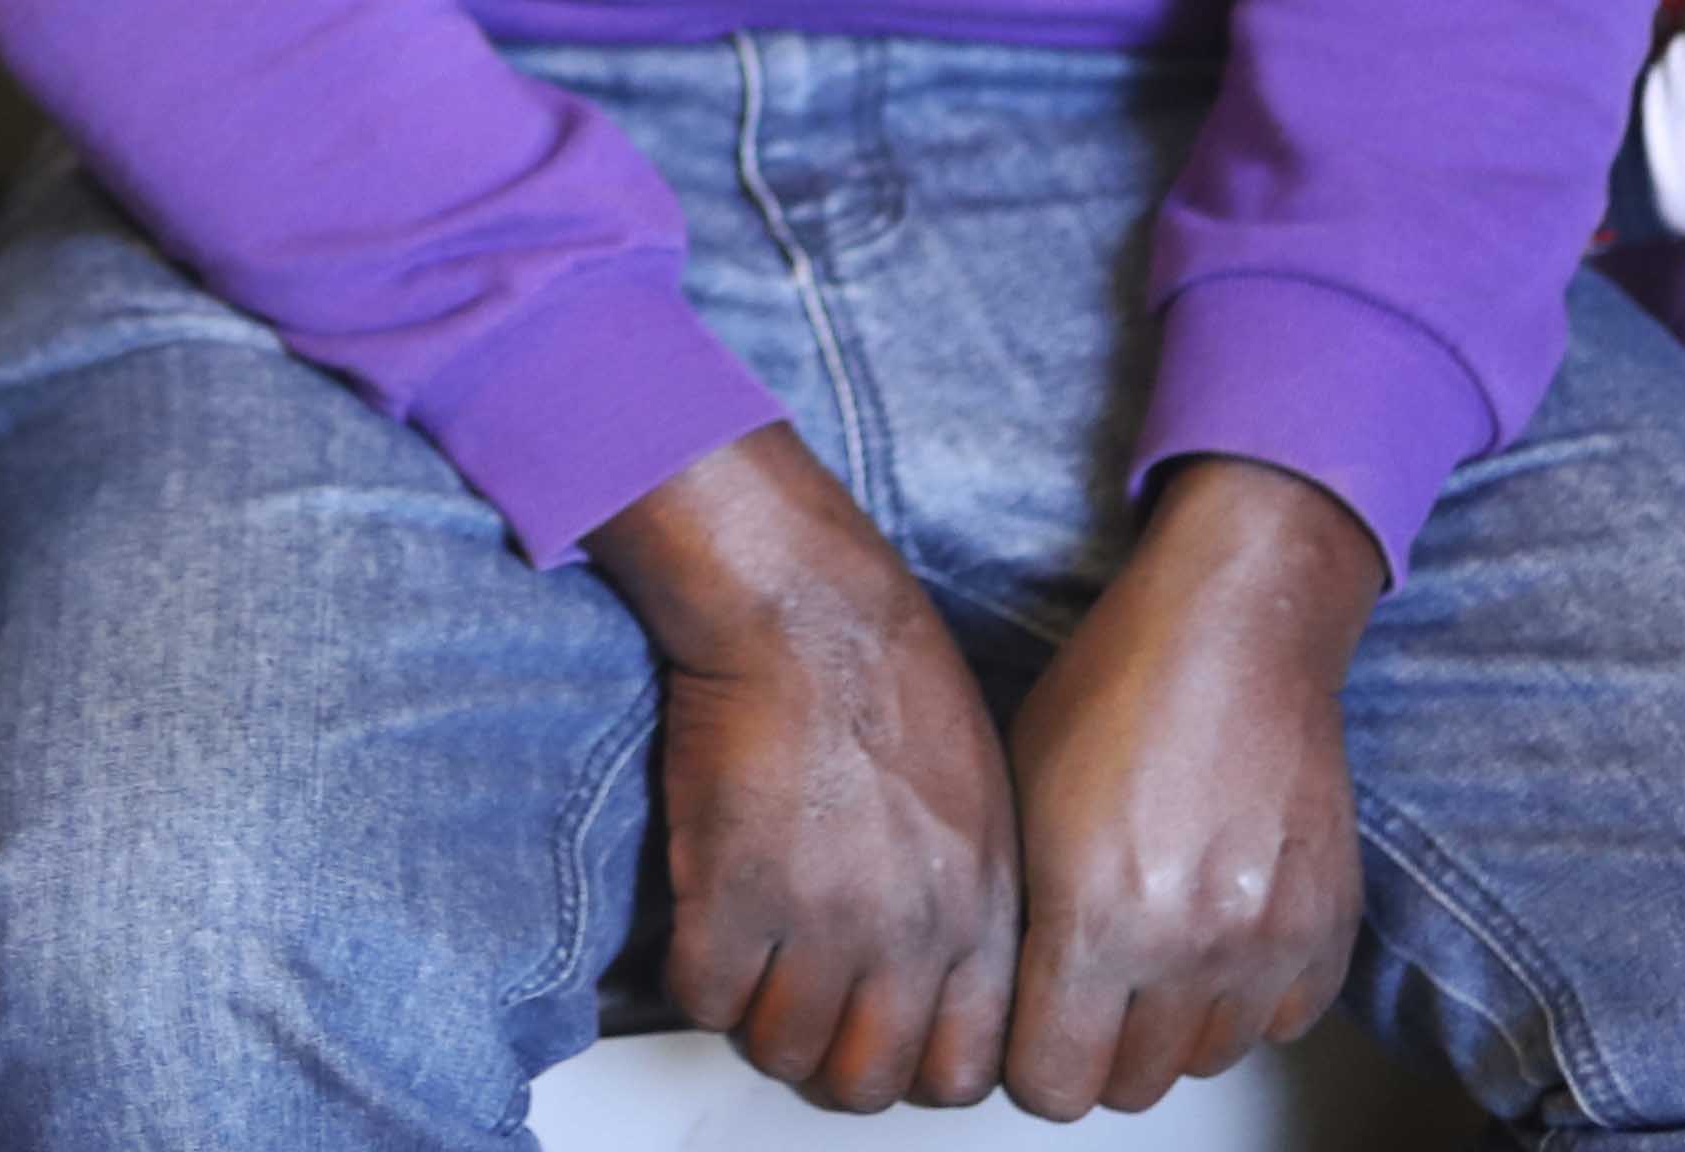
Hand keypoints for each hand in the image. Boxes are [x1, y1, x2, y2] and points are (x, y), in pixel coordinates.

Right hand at [588, 430, 1021, 1112]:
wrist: (800, 601)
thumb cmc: (885, 670)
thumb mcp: (986, 794)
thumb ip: (972, 899)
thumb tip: (937, 980)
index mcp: (984, 908)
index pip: (962, 1069)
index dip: (907, 1065)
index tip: (872, 1035)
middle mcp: (914, 930)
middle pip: (867, 1082)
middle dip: (826, 1058)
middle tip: (799, 1010)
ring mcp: (822, 920)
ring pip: (781, 1052)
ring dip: (757, 1020)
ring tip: (750, 967)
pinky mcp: (731, 893)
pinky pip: (705, 1001)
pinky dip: (698, 980)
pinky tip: (706, 930)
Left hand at [998, 458, 1379, 1119]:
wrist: (1238, 629)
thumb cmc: (1115, 690)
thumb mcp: (1018, 797)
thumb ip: (1016, 918)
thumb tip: (1006, 1002)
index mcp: (1093, 918)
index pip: (1052, 1086)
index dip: (1029, 1063)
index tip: (1028, 1029)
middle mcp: (1187, 948)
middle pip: (1130, 1087)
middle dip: (1097, 1049)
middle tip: (1087, 990)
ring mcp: (1267, 943)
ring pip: (1206, 1060)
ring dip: (1172, 1025)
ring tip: (1152, 949)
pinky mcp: (1327, 928)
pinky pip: (1280, 1021)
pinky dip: (1245, 997)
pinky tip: (1214, 932)